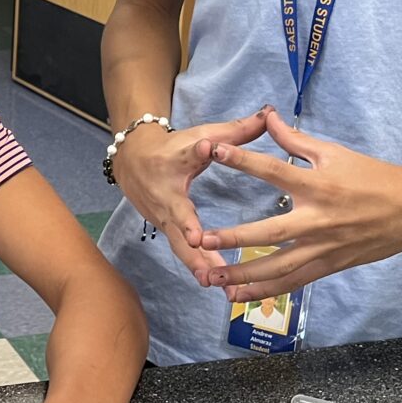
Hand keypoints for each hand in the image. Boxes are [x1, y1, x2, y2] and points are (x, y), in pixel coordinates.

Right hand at [110, 110, 270, 282]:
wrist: (133, 160)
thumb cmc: (172, 147)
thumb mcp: (200, 135)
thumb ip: (235, 131)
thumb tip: (268, 114)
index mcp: (172, 187)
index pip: (180, 206)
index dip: (188, 222)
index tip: (198, 236)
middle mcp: (166, 210)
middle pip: (180, 239)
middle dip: (197, 259)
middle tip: (214, 277)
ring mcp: (165, 225)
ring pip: (183, 251)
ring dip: (201, 269)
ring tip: (222, 288)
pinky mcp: (169, 233)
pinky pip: (184, 253)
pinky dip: (199, 268)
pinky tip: (219, 284)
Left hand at [194, 111, 401, 301]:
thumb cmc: (372, 177)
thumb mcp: (334, 152)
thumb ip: (295, 139)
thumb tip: (266, 116)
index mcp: (318, 186)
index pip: (274, 170)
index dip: (243, 159)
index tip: (214, 151)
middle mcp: (317, 220)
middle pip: (270, 232)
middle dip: (234, 237)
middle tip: (201, 238)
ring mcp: (323, 247)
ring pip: (278, 267)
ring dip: (244, 274)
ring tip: (213, 276)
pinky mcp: (329, 266)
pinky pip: (293, 282)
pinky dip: (267, 290)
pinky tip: (242, 295)